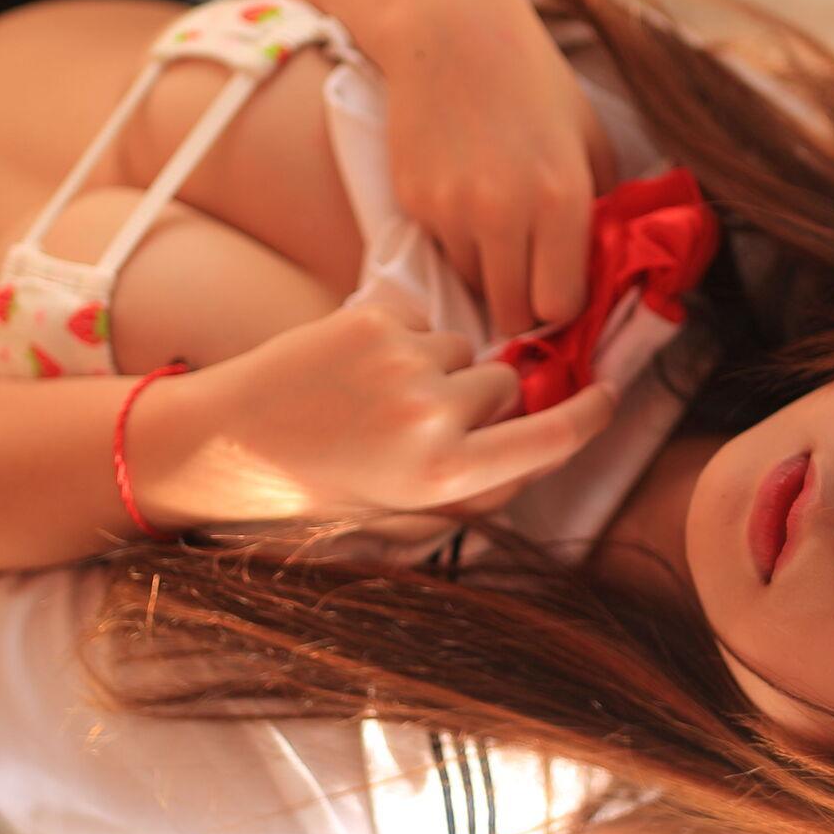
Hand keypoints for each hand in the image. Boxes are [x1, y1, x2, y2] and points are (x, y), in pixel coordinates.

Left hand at [176, 304, 620, 526]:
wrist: (223, 443)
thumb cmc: (317, 489)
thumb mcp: (404, 513)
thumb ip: (475, 486)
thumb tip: (539, 442)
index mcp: (444, 478)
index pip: (551, 440)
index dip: (590, 416)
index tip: (610, 396)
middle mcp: (431, 418)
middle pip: (508, 387)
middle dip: (483, 399)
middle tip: (420, 424)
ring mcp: (402, 362)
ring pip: (464, 349)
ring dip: (438, 368)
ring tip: (373, 399)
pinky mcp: (372, 320)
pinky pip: (421, 322)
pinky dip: (398, 340)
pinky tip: (350, 371)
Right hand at [380, 0, 619, 339]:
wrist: (450, 31)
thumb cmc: (532, 80)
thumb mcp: (589, 136)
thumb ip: (601, 205)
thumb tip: (600, 266)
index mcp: (561, 198)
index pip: (560, 305)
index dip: (562, 305)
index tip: (562, 289)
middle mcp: (505, 213)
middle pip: (512, 312)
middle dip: (525, 307)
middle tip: (530, 280)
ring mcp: (452, 211)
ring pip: (474, 285)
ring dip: (490, 272)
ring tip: (497, 226)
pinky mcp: (414, 203)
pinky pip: (442, 250)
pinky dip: (457, 241)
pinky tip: (464, 195)